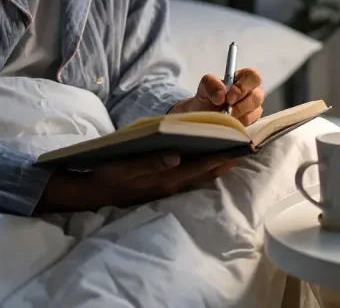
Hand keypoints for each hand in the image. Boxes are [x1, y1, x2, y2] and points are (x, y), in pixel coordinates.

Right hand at [36, 151, 236, 213]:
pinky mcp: (163, 186)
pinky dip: (204, 166)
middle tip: (248, 146)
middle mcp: (171, 185)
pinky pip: (190, 176)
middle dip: (228, 159)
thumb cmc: (107, 175)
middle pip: (207, 172)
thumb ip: (150, 162)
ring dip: (218, 163)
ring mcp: (168, 187)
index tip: (242, 146)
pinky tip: (210, 157)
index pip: (201, 166)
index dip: (223, 156)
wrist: (91, 192)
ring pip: (200, 175)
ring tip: (236, 149)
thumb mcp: (124, 167)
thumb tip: (175, 155)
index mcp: (165, 179)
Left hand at [170, 68, 264, 126]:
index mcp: (243, 78)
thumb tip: (221, 95)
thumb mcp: (205, 86)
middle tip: (227, 110)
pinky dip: (237, 125)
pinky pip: (250, 125)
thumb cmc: (208, 97)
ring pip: (254, 113)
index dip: (243, 87)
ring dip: (237, 116)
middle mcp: (252, 92)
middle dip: (241, 105)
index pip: (253, 77)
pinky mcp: (252, 122)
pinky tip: (228, 123)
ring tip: (224, 116)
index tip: (229, 97)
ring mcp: (254, 108)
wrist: (203, 115)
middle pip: (257, 97)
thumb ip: (212, 84)